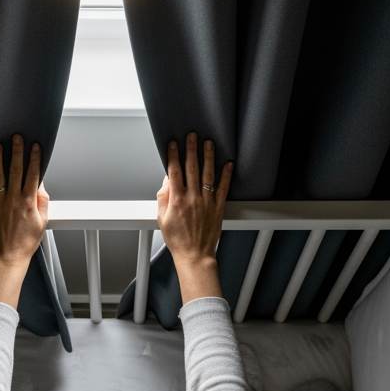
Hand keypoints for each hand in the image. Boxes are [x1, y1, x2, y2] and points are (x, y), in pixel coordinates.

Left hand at [0, 134, 48, 306]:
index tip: (36, 146)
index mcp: (29, 203)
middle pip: (16, 171)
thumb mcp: (42, 222)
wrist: (9, 257)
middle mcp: (14, 200)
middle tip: (16, 137)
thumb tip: (40, 185)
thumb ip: (42, 202)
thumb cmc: (26, 242)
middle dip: (17, 152)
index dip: (35, 159)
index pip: (33, 175)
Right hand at [157, 132, 232, 302]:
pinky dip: (226, 175)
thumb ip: (163, 197)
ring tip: (209, 143)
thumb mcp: (162, 218)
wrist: (194, 255)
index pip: (174, 172)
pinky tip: (228, 163)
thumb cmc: (177, 239)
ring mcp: (207, 202)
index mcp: (177, 201)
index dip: (172, 156)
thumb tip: (167, 180)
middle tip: (192, 135)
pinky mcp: (218, 208)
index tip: (172, 144)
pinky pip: (223, 188)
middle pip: (191, 168)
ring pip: (208, 175)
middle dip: (191, 149)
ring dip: (208, 157)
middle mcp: (192, 199)